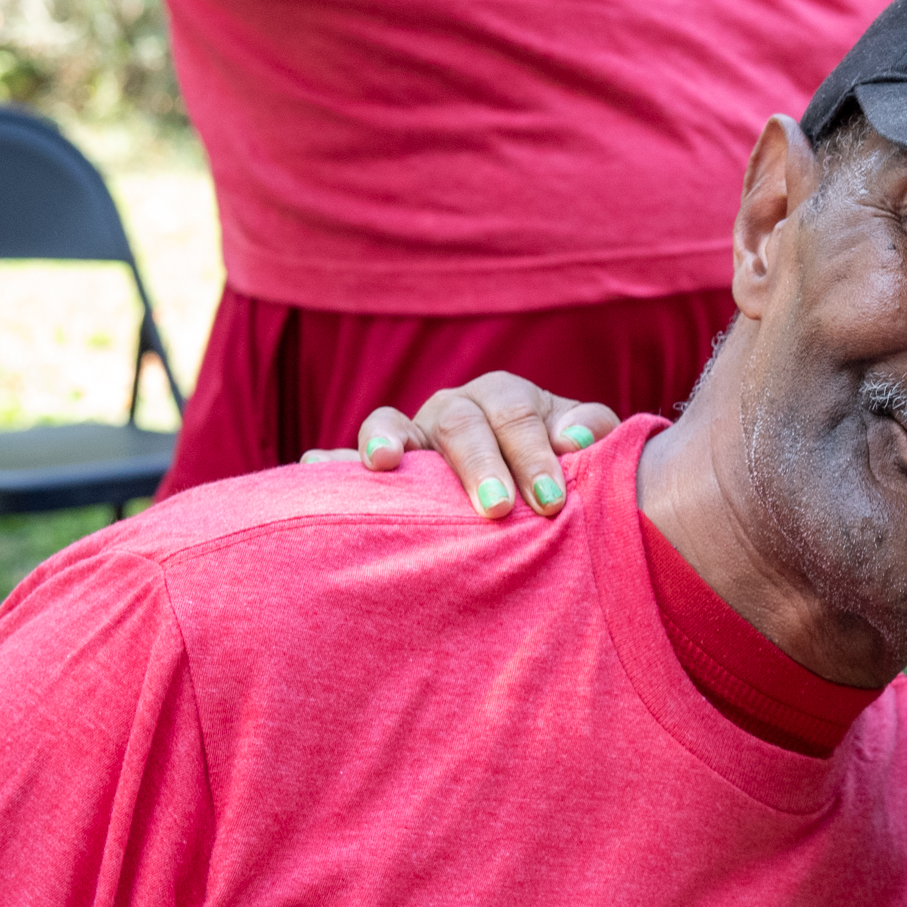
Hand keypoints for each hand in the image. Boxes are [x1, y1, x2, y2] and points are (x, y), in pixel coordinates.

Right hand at [303, 372, 620, 517]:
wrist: (533, 490)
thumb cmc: (561, 467)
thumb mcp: (584, 445)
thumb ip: (591, 431)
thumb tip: (572, 438)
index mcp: (505, 397)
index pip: (516, 416)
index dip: (533, 455)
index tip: (549, 501)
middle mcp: (455, 408)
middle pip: (462, 423)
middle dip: (480, 464)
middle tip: (497, 509)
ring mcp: (414, 434)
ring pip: (394, 424)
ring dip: (389, 441)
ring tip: (385, 463)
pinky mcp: (383, 463)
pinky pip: (348, 457)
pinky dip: (334, 462)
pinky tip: (315, 469)